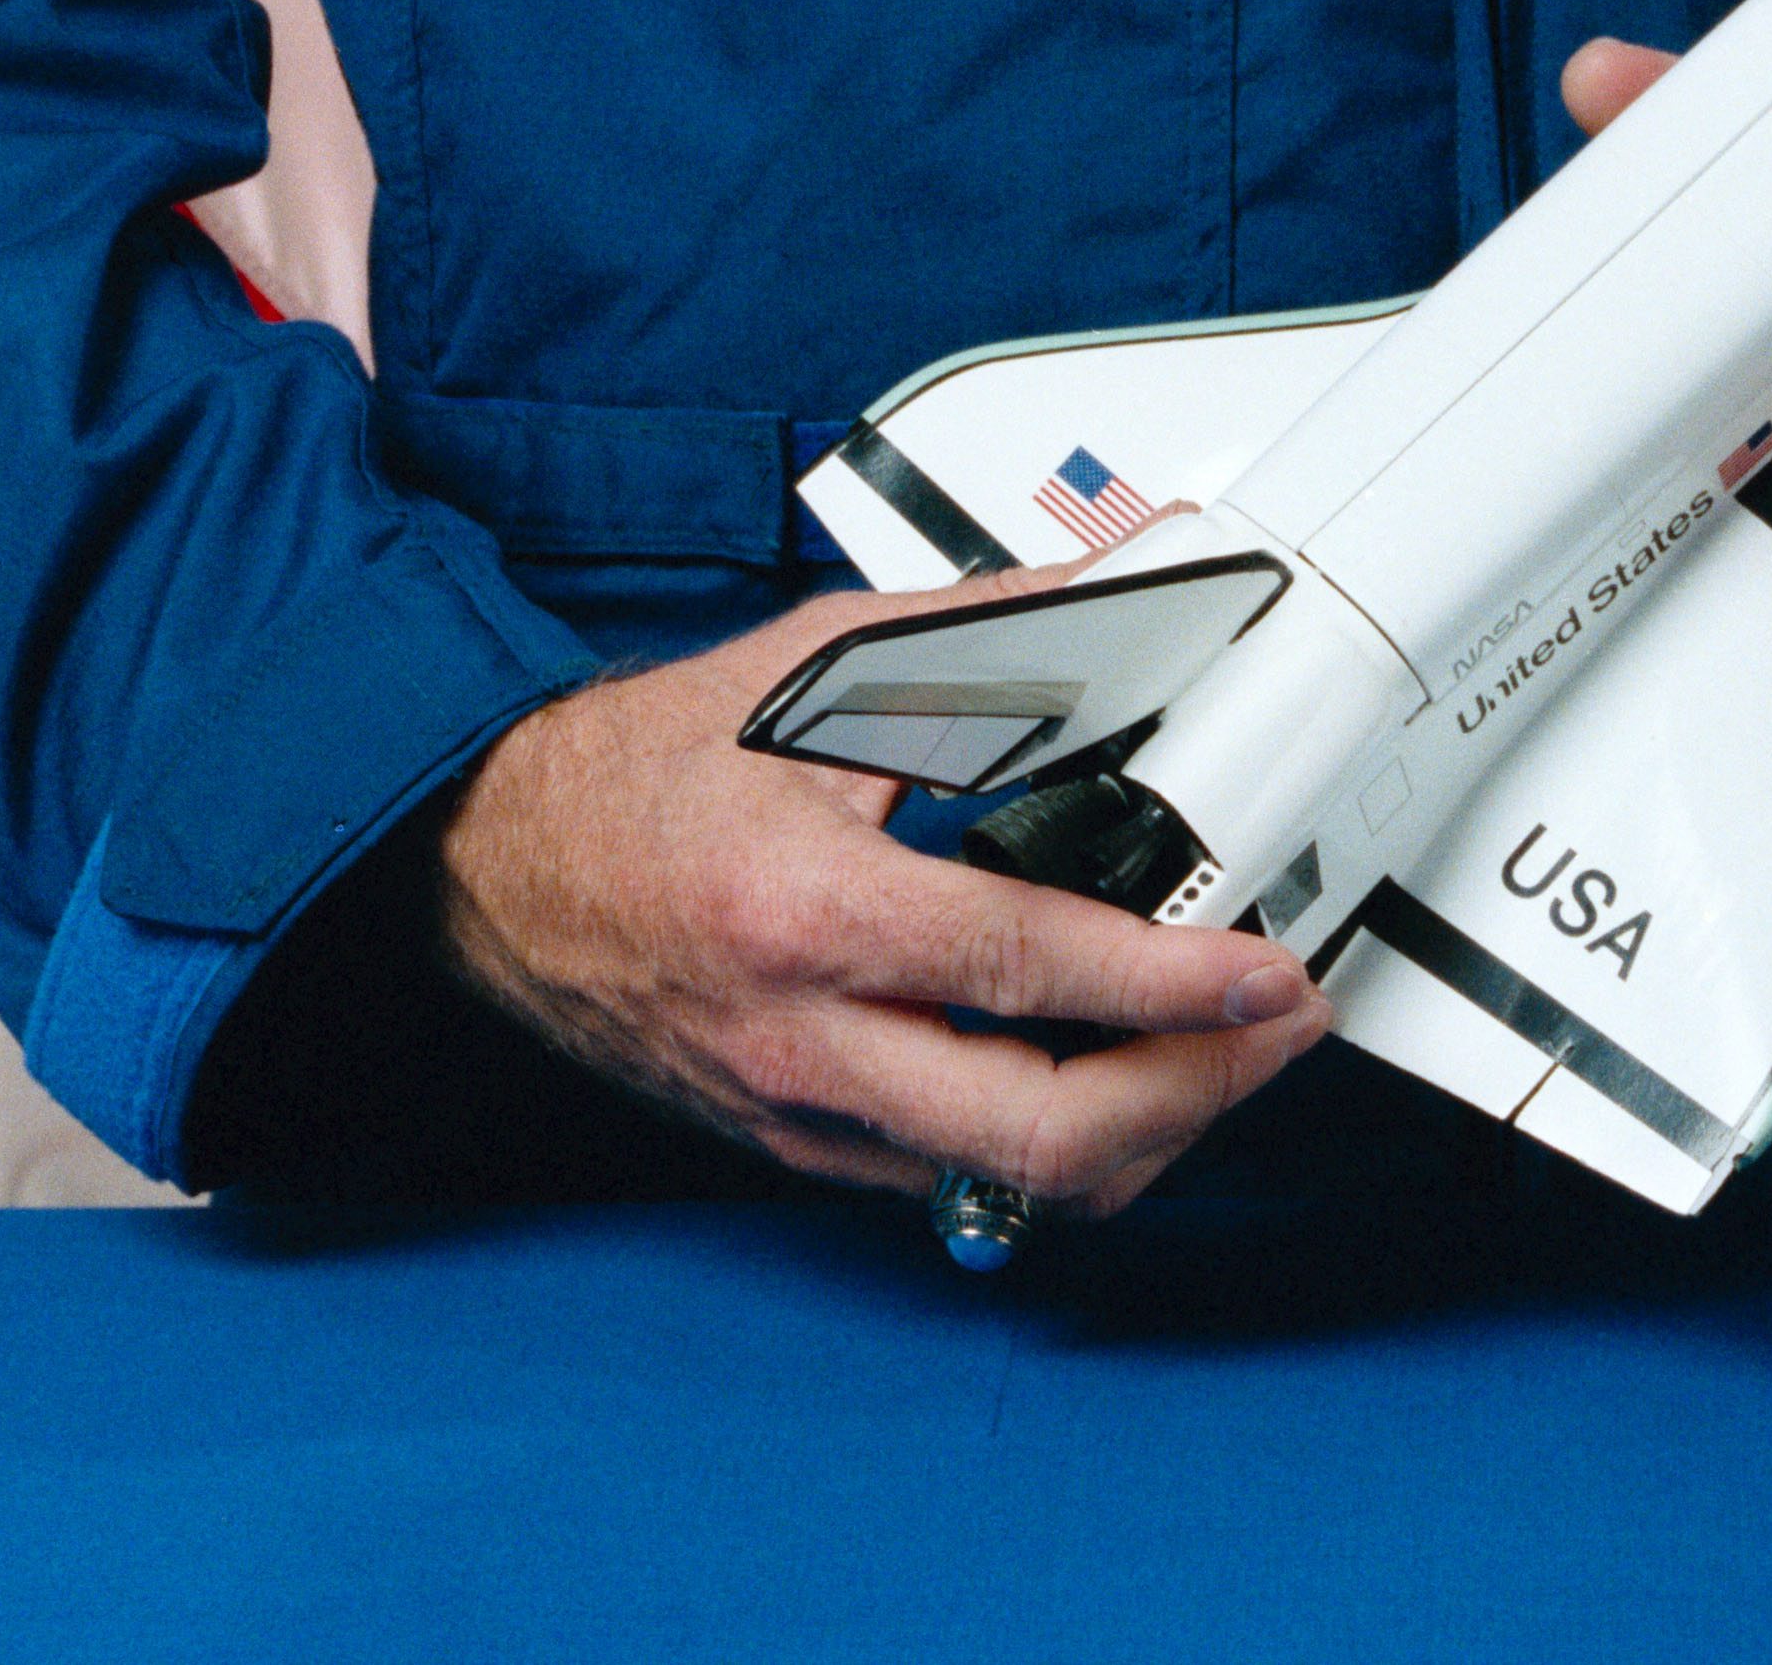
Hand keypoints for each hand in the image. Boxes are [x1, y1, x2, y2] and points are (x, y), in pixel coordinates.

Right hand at [435, 578, 1327, 1218]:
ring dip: (1147, 1131)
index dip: (1169, 982)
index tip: (1263, 970)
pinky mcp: (797, 1146)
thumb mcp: (809, 669)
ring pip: (1013, 1183)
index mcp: (808, 911)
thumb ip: (980, 637)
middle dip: (1198, 1092)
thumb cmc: (637, 770)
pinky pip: (955, 1182)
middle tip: (1277, 1028)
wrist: (494, 867)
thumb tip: (1114, 588)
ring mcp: (802, 1112)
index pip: (1027, 968)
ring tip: (1222, 1052)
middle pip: (1043, 1133)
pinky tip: (1111, 1077)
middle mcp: (806, 1039)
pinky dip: (1055, 1145)